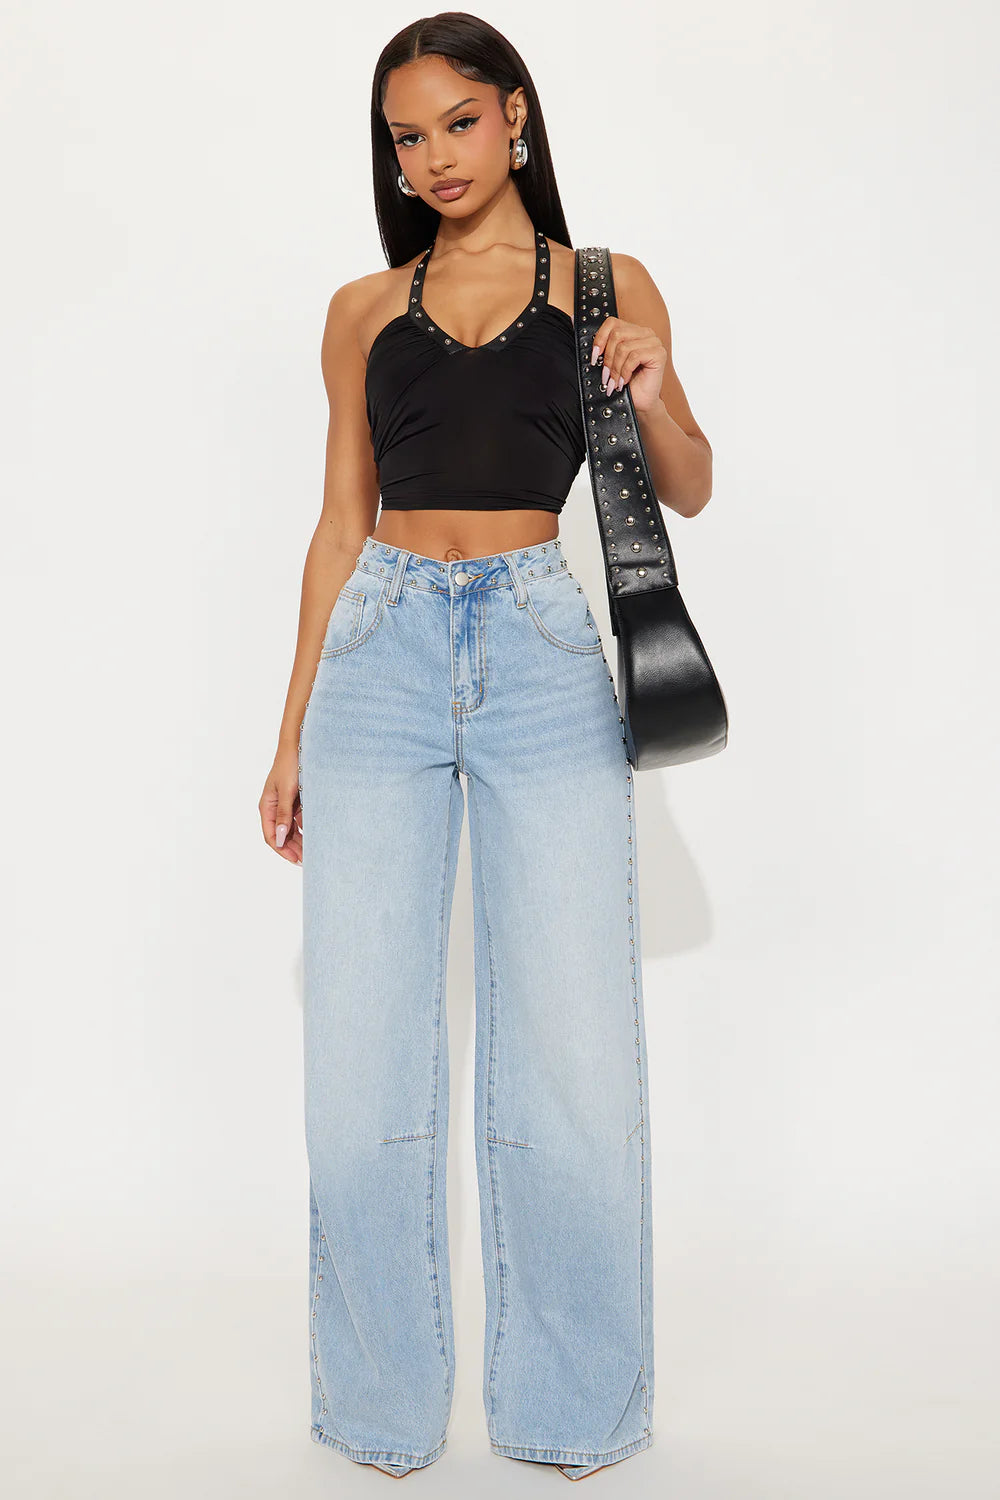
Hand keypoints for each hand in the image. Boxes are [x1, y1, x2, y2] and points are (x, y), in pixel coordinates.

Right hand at [260, 741, 302, 864]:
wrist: (299, 746)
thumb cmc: (290, 765)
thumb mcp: (287, 791)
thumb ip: (283, 814)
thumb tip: (281, 837)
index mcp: (267, 806)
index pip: (271, 835)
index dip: (283, 850)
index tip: (296, 859)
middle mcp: (274, 807)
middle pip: (281, 835)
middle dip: (293, 848)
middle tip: (308, 860)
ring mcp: (285, 804)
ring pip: (291, 829)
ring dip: (300, 841)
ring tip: (312, 851)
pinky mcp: (296, 801)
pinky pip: (299, 820)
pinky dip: (306, 829)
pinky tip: (316, 835)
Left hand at [590, 317, 665, 414]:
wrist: (640, 404)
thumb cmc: (624, 384)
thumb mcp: (605, 362)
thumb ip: (594, 342)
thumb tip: (570, 318)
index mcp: (633, 331)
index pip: (612, 322)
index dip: (600, 339)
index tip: (594, 358)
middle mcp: (645, 332)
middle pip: (617, 334)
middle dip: (607, 358)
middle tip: (605, 376)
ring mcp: (654, 341)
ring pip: (624, 347)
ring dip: (615, 369)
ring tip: (614, 382)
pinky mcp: (659, 353)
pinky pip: (634, 356)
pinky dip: (625, 372)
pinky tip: (624, 382)